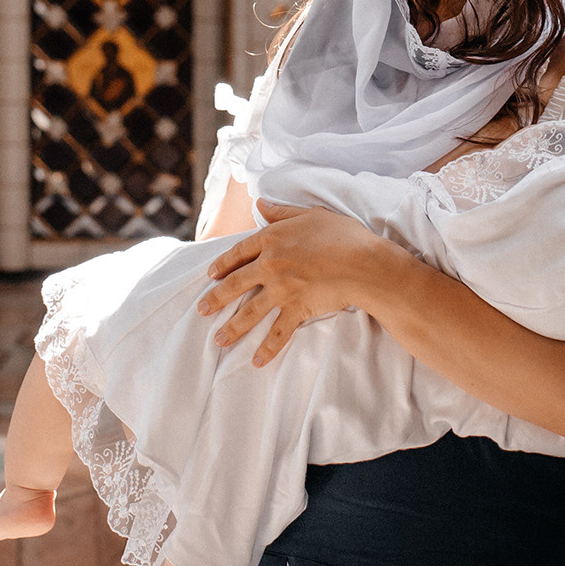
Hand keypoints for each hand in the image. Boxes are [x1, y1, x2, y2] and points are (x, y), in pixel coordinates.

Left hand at [197, 202, 387, 365]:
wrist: (363, 263)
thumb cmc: (342, 234)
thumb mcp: (310, 214)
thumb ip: (282, 212)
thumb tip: (260, 204)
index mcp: (272, 239)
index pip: (239, 252)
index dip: (223, 264)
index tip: (211, 275)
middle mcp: (271, 265)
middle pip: (236, 283)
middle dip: (216, 298)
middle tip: (202, 309)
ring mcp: (282, 289)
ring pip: (250, 312)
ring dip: (232, 328)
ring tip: (218, 339)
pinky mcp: (297, 309)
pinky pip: (278, 332)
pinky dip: (267, 348)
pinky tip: (256, 361)